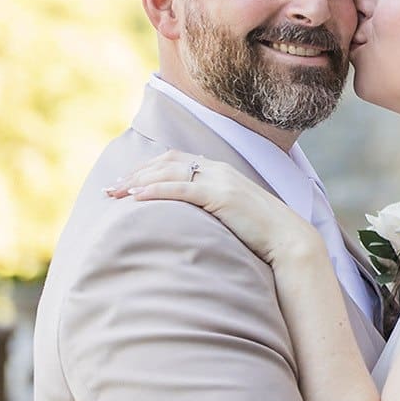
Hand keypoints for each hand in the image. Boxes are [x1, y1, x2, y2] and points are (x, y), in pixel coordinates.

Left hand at [105, 149, 316, 267]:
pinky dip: (157, 191)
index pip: (176, 160)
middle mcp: (219, 170)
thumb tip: (188, 221)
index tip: (125, 183)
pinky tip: (137, 198)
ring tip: (116, 193)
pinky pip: (182, 190)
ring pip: (171, 173)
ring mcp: (221, 181)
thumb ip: (211, 208)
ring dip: (139, 181)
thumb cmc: (261, 234)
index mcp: (220, 171)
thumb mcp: (232, 214)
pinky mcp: (222, 196)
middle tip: (111, 189)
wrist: (288, 240)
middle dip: (136, 174)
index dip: (147, 169)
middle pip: (168, 163)